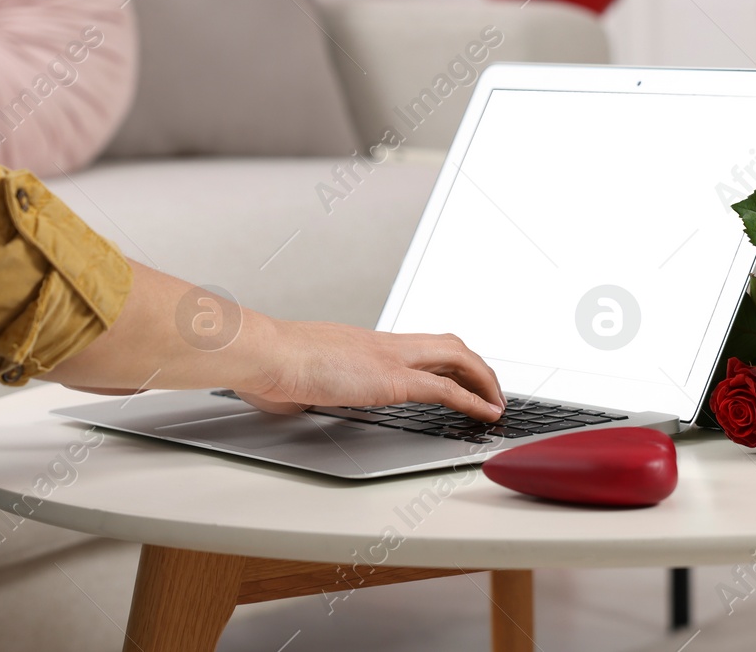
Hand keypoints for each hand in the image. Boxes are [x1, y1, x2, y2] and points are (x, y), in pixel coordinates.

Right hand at [50, 264, 505, 421]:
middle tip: (489, 383)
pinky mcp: (391, 378)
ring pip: (454, 356)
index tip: (449, 372)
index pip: (409, 345)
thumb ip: (296, 388)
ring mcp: (388, 357)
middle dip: (473, 363)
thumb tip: (284, 398)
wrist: (258, 351)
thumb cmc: (262, 364)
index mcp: (357, 343)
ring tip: (497, 400)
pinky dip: (472, 398)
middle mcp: (379, 343)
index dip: (437, 357)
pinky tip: (486, 412)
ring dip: (482, 378)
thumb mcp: (286, 378)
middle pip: (443, 342)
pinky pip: (445, 388)